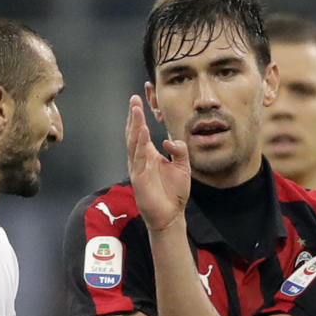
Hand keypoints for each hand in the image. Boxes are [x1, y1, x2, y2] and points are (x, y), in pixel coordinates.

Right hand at [126, 94, 190, 232]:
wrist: (171, 215)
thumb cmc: (173, 192)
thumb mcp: (182, 166)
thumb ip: (179, 150)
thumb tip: (169, 140)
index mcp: (149, 155)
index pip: (141, 131)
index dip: (139, 116)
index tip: (139, 99)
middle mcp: (140, 159)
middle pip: (134, 133)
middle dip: (134, 116)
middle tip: (134, 99)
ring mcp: (138, 168)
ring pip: (133, 143)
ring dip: (134, 126)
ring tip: (135, 110)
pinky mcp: (138, 178)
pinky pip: (138, 158)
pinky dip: (139, 144)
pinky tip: (141, 132)